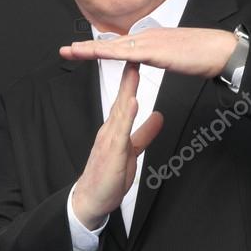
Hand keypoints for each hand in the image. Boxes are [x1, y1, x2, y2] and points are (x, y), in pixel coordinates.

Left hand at [59, 26, 237, 78]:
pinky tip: (97, 54)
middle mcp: (147, 37)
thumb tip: (152, 58)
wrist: (220, 50)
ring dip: (91, 49)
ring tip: (72, 51)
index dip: (99, 48)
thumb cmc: (202, 55)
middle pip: (111, 43)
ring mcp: (150, 42)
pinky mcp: (156, 51)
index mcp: (150, 40)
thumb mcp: (174, 56)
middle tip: (65, 50)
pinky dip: (111, 53)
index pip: (119, 44)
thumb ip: (160, 56)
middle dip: (86, 47)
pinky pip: (128, 53)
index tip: (81, 51)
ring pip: (114, 46)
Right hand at [72, 62, 163, 228]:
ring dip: (126, 89)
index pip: (124, 99)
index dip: (131, 79)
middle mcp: (110, 130)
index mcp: (115, 129)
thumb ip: (145, 133)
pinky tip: (132, 103)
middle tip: (134, 50)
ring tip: (133, 68)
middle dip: (128, 75)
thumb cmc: (109, 176)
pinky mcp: (112, 152)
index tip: (139, 58)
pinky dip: (126, 116)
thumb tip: (159, 117)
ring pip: (119, 111)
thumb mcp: (132, 150)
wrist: (92, 200)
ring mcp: (109, 140)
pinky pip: (120, 132)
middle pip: (120, 98)